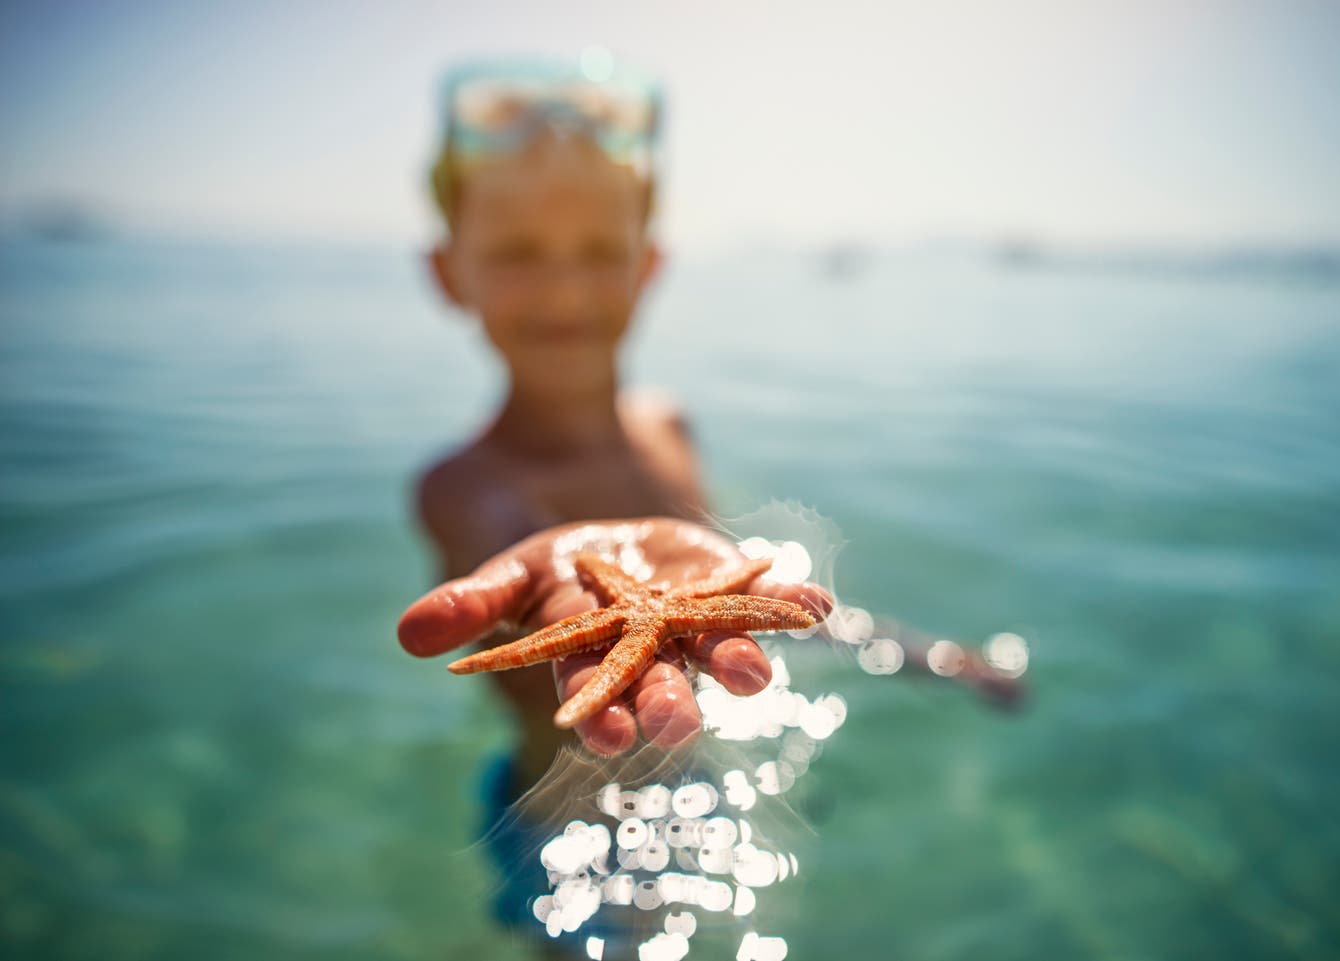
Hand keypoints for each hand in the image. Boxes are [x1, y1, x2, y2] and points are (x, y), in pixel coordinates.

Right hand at [397, 518, 832, 755]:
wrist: (604, 510)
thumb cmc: (552, 563)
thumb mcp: (508, 571)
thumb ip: (468, 603)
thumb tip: (409, 636)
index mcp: (589, 654)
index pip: (590, 691)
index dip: (596, 714)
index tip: (606, 739)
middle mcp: (647, 648)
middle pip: (657, 681)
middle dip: (667, 704)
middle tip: (678, 727)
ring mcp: (693, 617)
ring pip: (717, 646)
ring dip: (739, 659)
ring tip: (755, 673)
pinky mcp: (729, 581)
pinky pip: (765, 595)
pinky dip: (791, 601)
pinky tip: (816, 605)